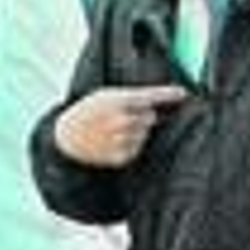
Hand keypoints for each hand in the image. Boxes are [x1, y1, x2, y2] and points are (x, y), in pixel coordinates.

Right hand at [54, 85, 188, 166]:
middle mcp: (121, 120)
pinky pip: (138, 148)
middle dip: (143, 116)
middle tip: (124, 117)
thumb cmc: (87, 113)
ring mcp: (122, 139)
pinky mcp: (122, 156)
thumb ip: (127, 98)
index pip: (148, 96)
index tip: (183, 93)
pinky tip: (113, 141)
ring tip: (114, 130)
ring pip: (145, 133)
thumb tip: (153, 107)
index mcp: (115, 100)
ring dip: (136, 131)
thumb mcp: (102, 96)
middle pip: (150, 117)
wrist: (67, 137)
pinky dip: (130, 145)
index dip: (167, 94)